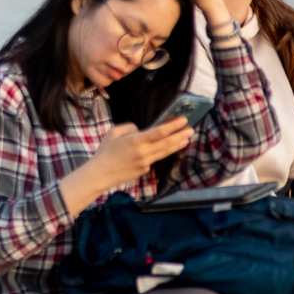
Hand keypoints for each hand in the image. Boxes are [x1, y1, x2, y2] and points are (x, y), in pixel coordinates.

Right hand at [59, 119, 191, 213]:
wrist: (102, 173)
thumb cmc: (105, 150)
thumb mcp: (113, 132)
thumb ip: (129, 127)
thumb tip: (141, 130)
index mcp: (135, 140)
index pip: (158, 132)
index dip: (172, 126)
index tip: (183, 120)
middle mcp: (143, 152)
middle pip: (166, 143)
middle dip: (180, 135)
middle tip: (191, 129)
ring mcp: (145, 162)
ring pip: (165, 152)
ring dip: (177, 145)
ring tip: (187, 139)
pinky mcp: (145, 169)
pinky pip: (155, 158)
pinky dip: (162, 152)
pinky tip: (167, 147)